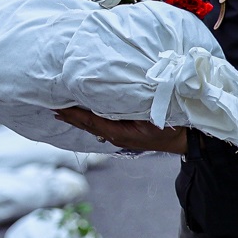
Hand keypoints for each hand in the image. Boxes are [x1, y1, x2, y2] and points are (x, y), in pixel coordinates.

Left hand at [52, 106, 187, 154]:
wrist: (184, 139)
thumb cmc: (169, 126)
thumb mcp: (149, 115)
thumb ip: (129, 108)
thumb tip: (110, 98)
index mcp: (117, 132)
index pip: (89, 121)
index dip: (73, 114)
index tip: (58, 107)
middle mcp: (114, 136)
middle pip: (86, 125)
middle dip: (70, 117)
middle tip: (52, 108)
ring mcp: (118, 136)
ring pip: (92, 126)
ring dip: (77, 118)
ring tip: (62, 112)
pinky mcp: (123, 133)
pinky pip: (101, 125)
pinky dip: (89, 119)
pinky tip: (85, 116)